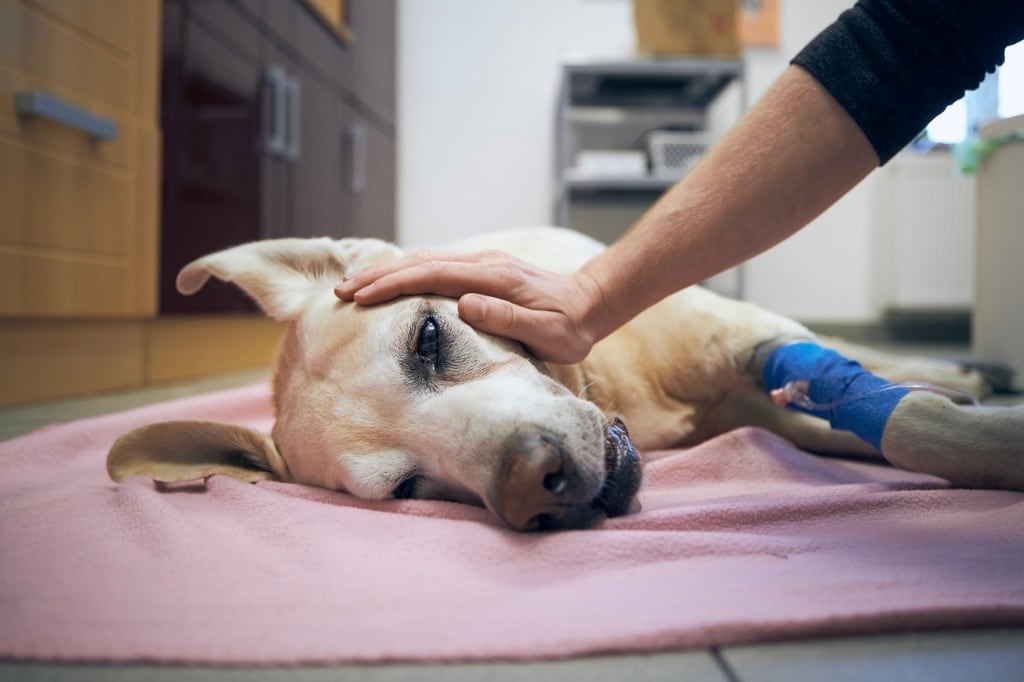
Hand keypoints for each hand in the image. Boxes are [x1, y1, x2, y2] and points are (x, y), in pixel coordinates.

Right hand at [334, 249, 604, 363]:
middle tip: (340, 290)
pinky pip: (434, 265)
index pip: (433, 275)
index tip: (362, 297)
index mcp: (494, 277)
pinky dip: (405, 270)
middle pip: (420, 261)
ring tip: (352, 286)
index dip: (394, 284)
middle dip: (377, 275)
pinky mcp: (480, 269)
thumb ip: (507, 318)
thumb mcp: (547, 333)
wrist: (590, 303)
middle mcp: (483, 262)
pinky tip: (386, 280)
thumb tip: (464, 303)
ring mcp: (481, 262)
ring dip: (386, 271)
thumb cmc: (570, 327)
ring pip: (424, 260)